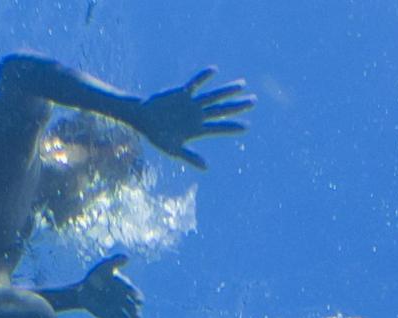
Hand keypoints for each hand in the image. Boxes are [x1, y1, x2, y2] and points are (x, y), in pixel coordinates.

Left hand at [60, 253, 142, 317]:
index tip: (136, 299)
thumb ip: (115, 261)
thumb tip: (127, 257)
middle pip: (133, 309)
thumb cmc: (96, 276)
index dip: (136, 297)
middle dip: (135, 313)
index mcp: (126, 289)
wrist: (84, 290)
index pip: (135, 294)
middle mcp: (124, 301)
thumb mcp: (104, 267)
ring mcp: (118, 311)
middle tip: (135, 316)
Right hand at [130, 69, 252, 166]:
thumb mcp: (173, 149)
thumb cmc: (157, 136)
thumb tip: (207, 167)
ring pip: (213, 96)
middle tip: (254, 100)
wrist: (143, 119)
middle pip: (222, 109)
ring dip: (227, 90)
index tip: (247, 126)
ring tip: (242, 84)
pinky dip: (203, 77)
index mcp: (198, 129)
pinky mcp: (182, 93)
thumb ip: (190, 157)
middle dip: (238, 106)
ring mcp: (192, 103)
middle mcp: (198, 115)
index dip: (232, 127)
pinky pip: (195, 83)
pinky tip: (215, 70)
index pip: (219, 127)